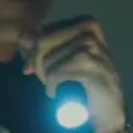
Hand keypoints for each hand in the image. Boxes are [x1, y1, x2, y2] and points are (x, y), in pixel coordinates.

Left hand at [19, 16, 125, 132]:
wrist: (109, 110)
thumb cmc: (85, 83)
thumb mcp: (64, 59)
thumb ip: (44, 48)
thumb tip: (23, 40)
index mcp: (86, 22)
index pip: (44, 32)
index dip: (35, 53)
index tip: (35, 70)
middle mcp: (90, 29)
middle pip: (42, 42)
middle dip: (38, 65)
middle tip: (45, 80)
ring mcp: (92, 46)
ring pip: (48, 60)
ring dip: (46, 78)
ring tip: (56, 87)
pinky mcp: (91, 64)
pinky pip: (55, 73)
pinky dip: (51, 86)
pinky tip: (55, 93)